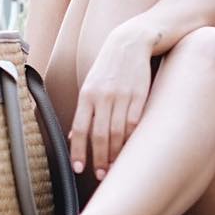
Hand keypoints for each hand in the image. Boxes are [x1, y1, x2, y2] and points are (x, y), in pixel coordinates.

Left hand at [70, 23, 152, 179]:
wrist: (132, 41)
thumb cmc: (110, 65)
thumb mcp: (91, 83)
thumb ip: (84, 110)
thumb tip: (74, 137)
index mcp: (87, 93)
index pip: (80, 129)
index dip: (79, 151)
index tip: (79, 168)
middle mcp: (104, 95)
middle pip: (100, 135)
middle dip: (99, 158)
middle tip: (100, 174)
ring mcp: (123, 95)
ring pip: (118, 132)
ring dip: (115, 153)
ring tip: (114, 166)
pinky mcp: (140, 94)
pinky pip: (135, 123)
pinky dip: (131, 139)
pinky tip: (129, 149)